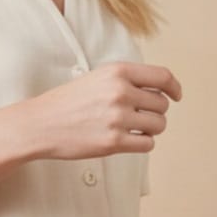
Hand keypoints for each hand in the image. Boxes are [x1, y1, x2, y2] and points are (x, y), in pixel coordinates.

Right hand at [26, 61, 181, 162]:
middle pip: (162, 104)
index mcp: (117, 72)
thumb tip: (162, 91)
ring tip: (132, 128)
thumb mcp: (97, 78)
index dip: (174, 87)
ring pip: (159, 125)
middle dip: (156, 112)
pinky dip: (143, 143)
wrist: (40, 124)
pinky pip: (147, 144)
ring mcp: (117, 117)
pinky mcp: (114, 142)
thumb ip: (126, 80)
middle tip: (139, 116)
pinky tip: (128, 140)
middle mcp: (120, 92)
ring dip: (151, 129)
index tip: (176, 96)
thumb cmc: (68, 102)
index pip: (162, 76)